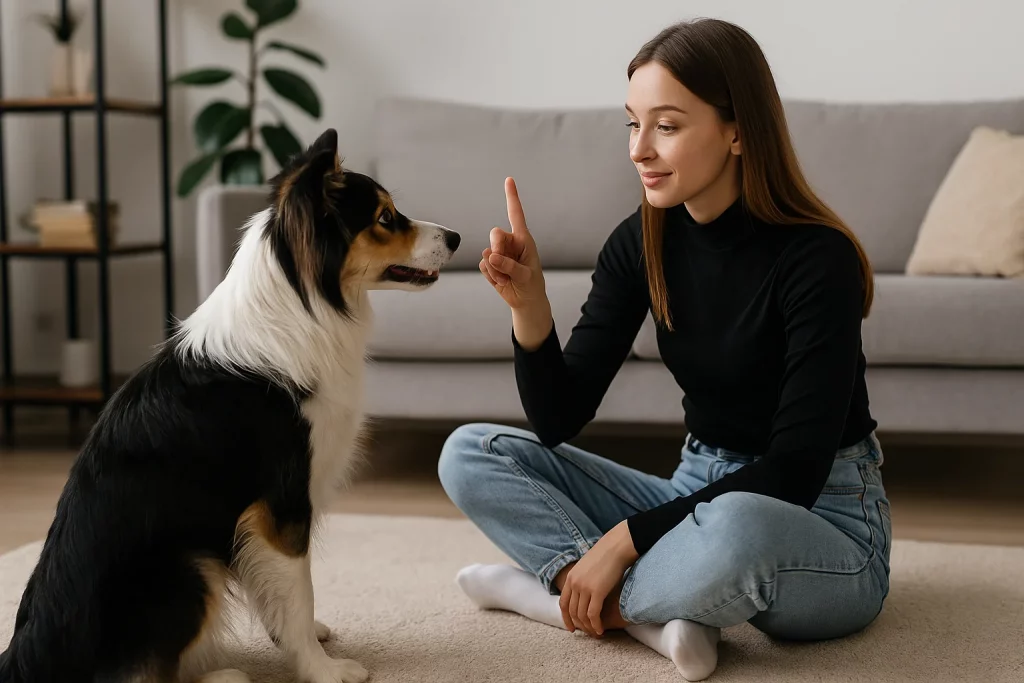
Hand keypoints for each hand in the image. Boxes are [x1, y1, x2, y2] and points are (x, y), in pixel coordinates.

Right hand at [479, 177, 545, 309]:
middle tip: (504, 263)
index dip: (512, 197)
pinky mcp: (489, 264)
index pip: (516, 214)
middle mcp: (509, 242)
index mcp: (523, 238)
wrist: (525, 300)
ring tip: (508, 277)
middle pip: (495, 233)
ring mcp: (497, 253)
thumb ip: (510, 266)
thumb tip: (490, 257)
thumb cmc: (531, 284)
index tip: (509, 179)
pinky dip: (491, 276)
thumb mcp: (525, 276)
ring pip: (487, 253)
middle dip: (497, 247)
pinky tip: (501, 280)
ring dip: (497, 269)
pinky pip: (483, 265)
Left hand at [559, 521, 638, 637]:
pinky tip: (601, 630)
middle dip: (578, 625)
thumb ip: (583, 578)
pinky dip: (596, 625)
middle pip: (571, 611)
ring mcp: (584, 588)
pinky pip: (593, 614)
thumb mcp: (588, 566)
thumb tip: (586, 591)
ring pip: (581, 615)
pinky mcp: (597, 592)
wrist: (616, 547)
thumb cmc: (606, 555)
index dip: (566, 617)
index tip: (571, 627)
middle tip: (587, 633)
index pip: (563, 603)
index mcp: (571, 577)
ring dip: (588, 627)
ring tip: (596, 633)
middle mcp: (574, 583)